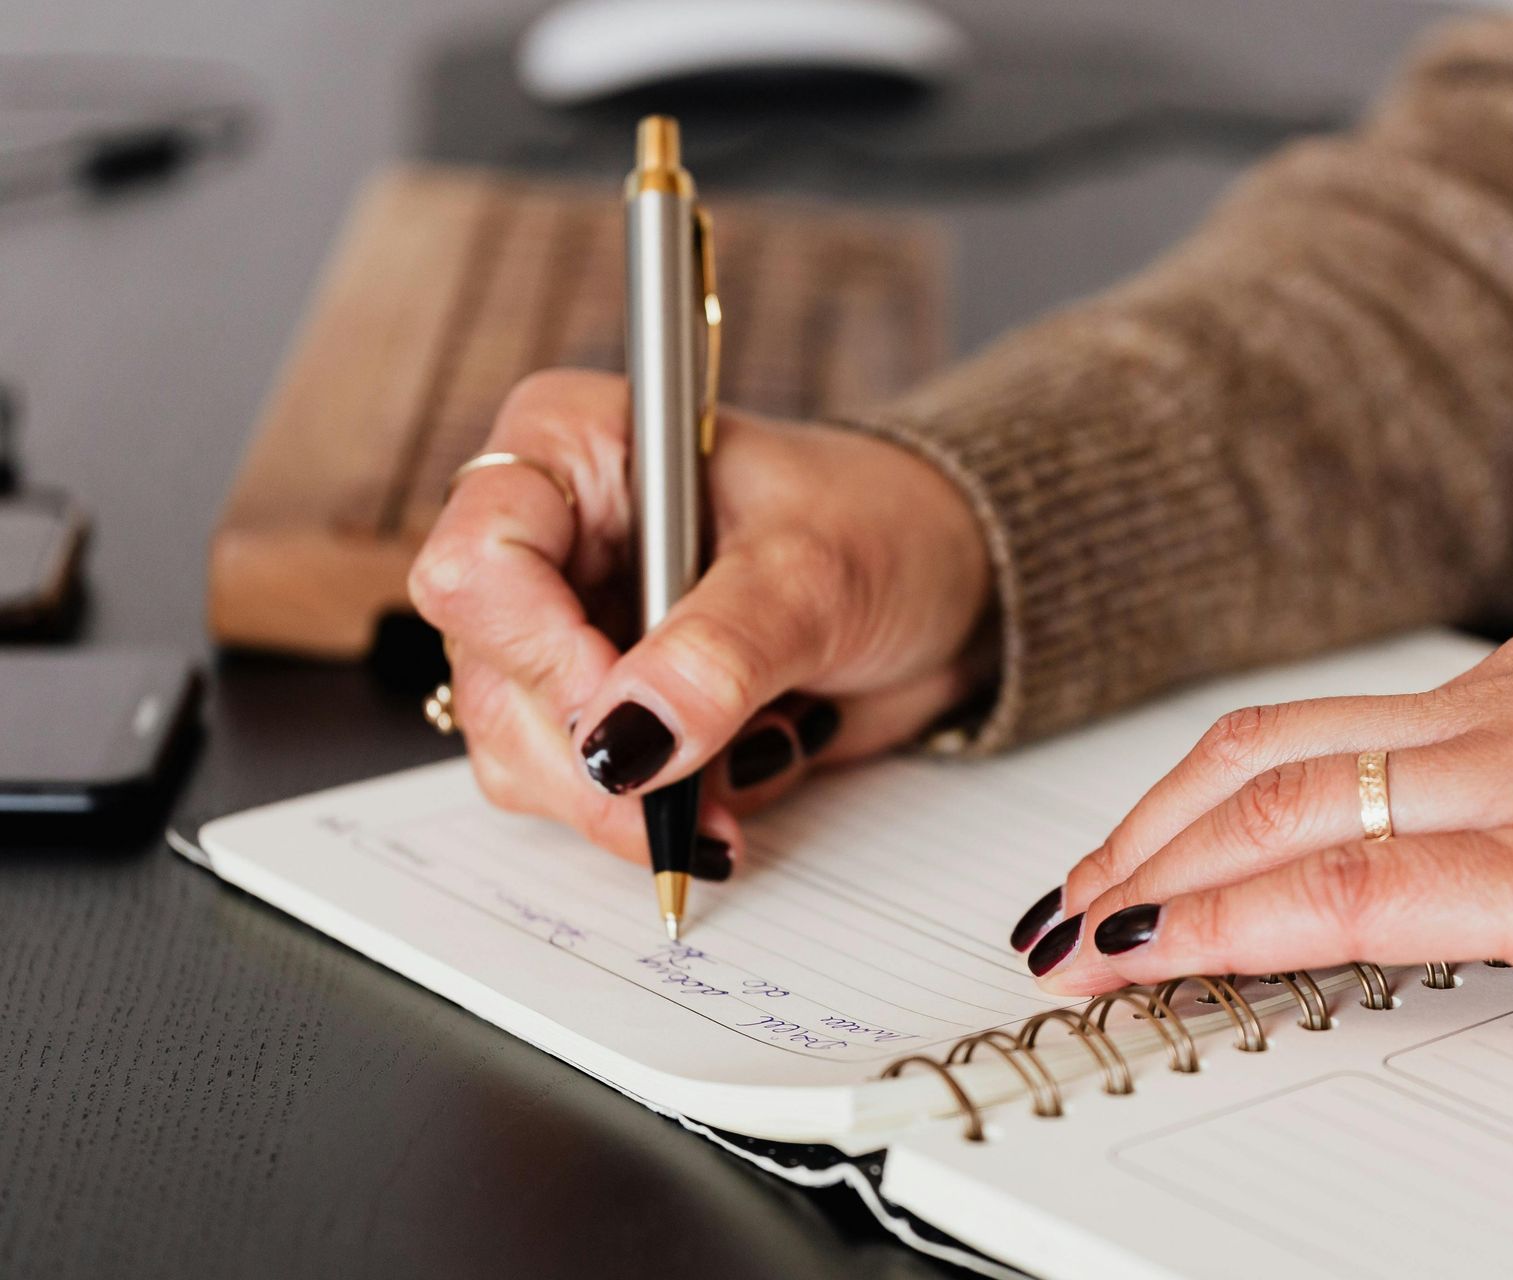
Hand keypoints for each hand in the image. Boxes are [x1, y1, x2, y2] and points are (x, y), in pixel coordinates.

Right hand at [409, 369, 991, 871]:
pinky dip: (663, 811)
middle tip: (689, 797)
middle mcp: (551, 538)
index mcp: (573, 449)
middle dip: (593, 761)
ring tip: (746, 770)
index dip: (540, 656)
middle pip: (492, 679)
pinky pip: (584, 793)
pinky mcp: (608, 708)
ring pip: (522, 754)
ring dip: (631, 800)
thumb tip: (627, 743)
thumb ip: (720, 654)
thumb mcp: (814, 575)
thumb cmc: (886, 527)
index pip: (479, 561)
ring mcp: (571, 630)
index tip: (631, 720)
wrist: (951, 585)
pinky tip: (743, 771)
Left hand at [1013, 627, 1512, 1030]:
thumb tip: (1440, 870)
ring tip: (1080, 938)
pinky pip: (1353, 886)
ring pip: (1279, 809)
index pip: (1306, 736)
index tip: (1125, 861)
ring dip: (1153, 875)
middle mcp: (1510, 713)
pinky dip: (1231, 918)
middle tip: (1064, 902)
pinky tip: (1162, 954)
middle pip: (1259, 756)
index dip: (1187, 800)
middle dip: (1139, 833)